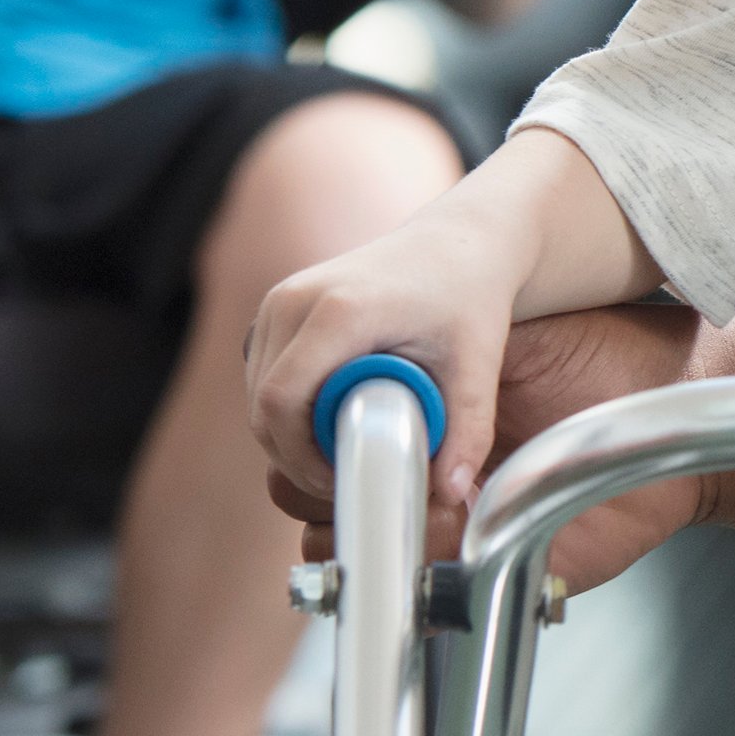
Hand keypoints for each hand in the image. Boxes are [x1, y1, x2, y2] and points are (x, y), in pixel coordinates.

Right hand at [240, 197, 524, 544]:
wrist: (457, 243)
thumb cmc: (469, 298)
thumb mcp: (478, 365)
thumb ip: (469, 431)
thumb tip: (449, 492)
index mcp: (338, 311)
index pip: (282, 402)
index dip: (301, 457)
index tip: (344, 481)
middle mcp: (294, 299)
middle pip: (261, 405)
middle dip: (294, 455)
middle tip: (345, 478)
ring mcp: (279, 300)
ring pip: (256, 392)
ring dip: (288, 434)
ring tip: (343, 451)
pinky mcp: (277, 306)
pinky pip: (262, 374)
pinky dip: (286, 408)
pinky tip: (331, 420)